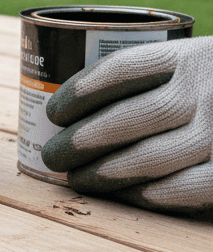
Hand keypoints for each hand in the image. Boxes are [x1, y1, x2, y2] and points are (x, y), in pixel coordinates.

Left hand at [42, 37, 212, 213]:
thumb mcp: (203, 64)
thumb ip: (161, 76)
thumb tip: (78, 108)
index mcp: (194, 56)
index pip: (122, 70)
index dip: (80, 92)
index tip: (53, 110)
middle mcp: (210, 90)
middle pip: (129, 118)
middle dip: (82, 140)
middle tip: (54, 154)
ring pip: (151, 158)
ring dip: (106, 173)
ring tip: (76, 178)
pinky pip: (187, 189)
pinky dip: (150, 194)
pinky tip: (124, 195)